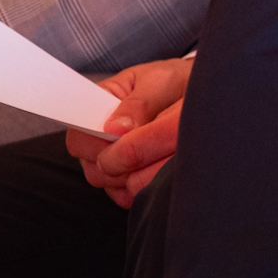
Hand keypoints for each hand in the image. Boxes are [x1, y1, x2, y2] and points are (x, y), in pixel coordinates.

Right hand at [70, 59, 192, 208]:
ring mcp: (113, 159)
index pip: (78, 136)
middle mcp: (99, 137)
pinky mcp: (129, 178)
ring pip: (108, 183)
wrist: (199, 93)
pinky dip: (141, 188)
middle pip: (92, 166)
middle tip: (151, 146)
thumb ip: (138, 103)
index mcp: (97, 107)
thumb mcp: (161, 82)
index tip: (124, 138)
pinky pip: (125, 196)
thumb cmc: (176, 83)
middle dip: (120, 162)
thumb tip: (114, 129)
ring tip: (162, 153)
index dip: (97, 144)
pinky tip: (160, 171)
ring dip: (133, 174)